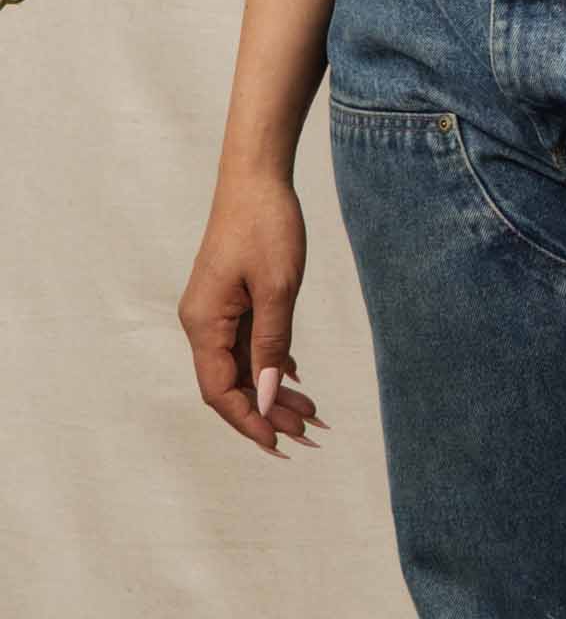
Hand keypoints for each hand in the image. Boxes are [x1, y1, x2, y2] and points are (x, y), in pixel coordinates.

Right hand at [178, 173, 327, 458]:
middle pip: (232, 382)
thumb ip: (272, 345)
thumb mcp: (277, 288)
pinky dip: (270, 361)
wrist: (257, 174)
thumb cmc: (266, 224)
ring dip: (272, 388)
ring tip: (310, 412)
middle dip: (268, 411)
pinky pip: (247, 341)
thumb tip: (268, 399)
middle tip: (309, 431)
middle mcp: (203, 321)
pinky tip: (295, 377)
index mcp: (204, 322)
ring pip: (242, 363)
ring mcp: (216, 309)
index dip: (249, 421)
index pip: (220, 391)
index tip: (281, 444)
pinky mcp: (231, 297)